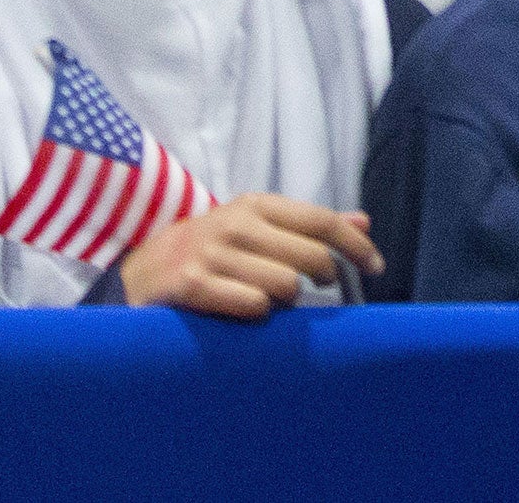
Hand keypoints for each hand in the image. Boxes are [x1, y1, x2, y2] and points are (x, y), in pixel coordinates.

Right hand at [117, 193, 381, 320]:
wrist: (142, 271)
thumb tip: (365, 222)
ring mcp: (213, 254)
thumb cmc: (213, 250)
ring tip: (269, 298)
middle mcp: (236, 224)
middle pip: (311, 256)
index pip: (322, 220)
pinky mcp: (193, 285)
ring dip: (286, 300)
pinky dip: (258, 314)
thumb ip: (309, 227)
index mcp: (256, 205)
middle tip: (316, 286)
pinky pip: (252, 306)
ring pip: (285, 285)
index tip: (376, 267)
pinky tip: (246, 310)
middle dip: (324, 277)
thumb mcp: (258, 227)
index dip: (356, 245)